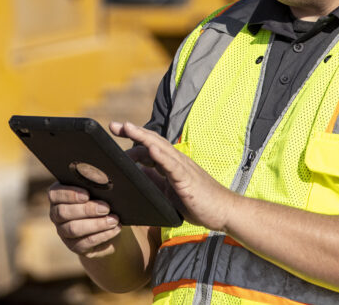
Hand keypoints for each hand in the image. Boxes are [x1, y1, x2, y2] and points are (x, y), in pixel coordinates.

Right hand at [47, 183, 121, 257]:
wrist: (106, 224)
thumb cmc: (99, 199)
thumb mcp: (95, 190)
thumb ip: (93, 183)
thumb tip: (100, 180)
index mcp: (57, 196)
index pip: (55, 194)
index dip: (69, 194)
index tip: (87, 195)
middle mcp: (56, 214)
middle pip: (63, 213)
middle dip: (86, 210)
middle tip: (105, 208)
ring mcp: (63, 232)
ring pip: (74, 229)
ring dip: (96, 224)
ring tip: (113, 220)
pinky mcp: (74, 246)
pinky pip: (85, 242)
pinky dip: (102, 235)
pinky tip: (114, 229)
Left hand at [111, 120, 237, 231]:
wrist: (225, 211)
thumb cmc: (199, 203)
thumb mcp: (170, 192)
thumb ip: (155, 182)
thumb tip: (136, 174)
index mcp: (172, 165)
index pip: (150, 146)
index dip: (134, 139)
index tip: (117, 132)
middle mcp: (177, 161)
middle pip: (152, 141)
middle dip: (133, 132)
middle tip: (114, 125)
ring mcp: (183, 168)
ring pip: (160, 147)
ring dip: (143, 137)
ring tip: (127, 128)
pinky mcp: (188, 179)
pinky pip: (172, 165)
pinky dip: (160, 155)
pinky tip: (150, 148)